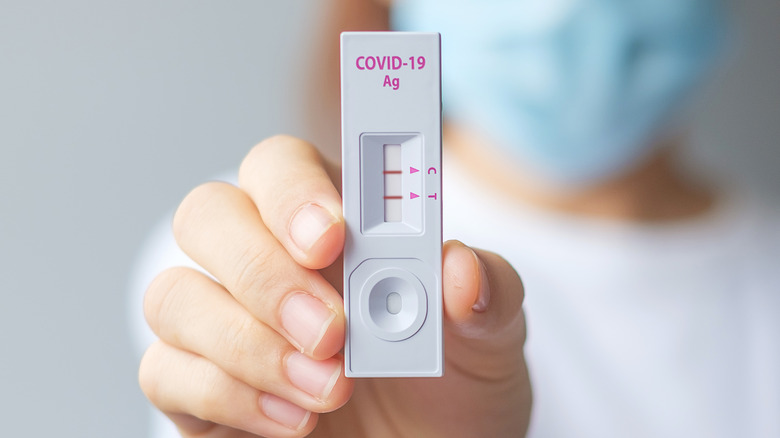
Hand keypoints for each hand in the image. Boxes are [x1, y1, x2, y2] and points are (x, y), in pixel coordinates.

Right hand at [138, 135, 531, 437]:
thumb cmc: (454, 381)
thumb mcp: (489, 339)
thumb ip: (488, 295)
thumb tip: (463, 269)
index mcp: (333, 223)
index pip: (281, 165)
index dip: (293, 191)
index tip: (332, 237)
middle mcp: (267, 259)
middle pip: (207, 215)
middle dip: (264, 274)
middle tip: (331, 332)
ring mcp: (225, 320)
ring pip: (173, 295)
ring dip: (248, 345)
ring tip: (330, 390)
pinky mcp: (198, 385)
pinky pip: (165, 371)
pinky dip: (226, 395)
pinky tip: (293, 421)